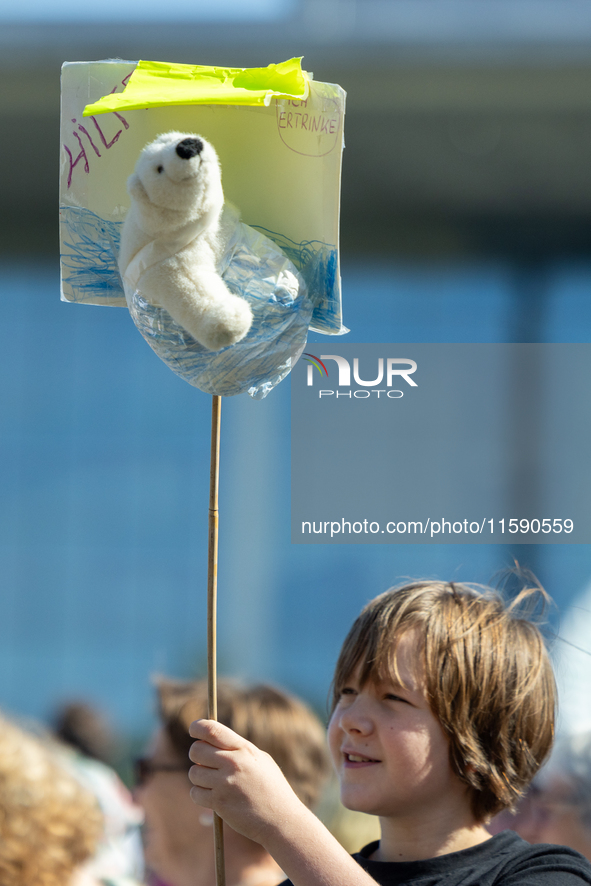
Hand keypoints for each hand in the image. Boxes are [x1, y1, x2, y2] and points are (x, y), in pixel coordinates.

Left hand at [188, 719, 304, 844]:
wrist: (281, 819)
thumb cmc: (272, 787)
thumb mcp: (260, 760)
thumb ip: (237, 749)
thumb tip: (212, 740)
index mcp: (244, 748)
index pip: (211, 730)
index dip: (197, 727)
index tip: (194, 730)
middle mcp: (233, 763)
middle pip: (196, 750)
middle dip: (197, 755)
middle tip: (206, 762)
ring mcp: (225, 783)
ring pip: (194, 772)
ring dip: (200, 777)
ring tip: (215, 782)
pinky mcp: (219, 803)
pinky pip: (195, 793)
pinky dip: (200, 795)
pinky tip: (214, 797)